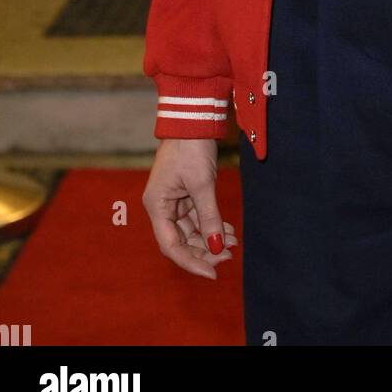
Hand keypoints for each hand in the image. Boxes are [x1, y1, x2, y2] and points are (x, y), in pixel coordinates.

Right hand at [142, 139, 237, 278]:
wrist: (193, 119)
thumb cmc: (191, 148)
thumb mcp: (203, 184)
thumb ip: (209, 217)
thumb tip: (218, 246)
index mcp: (157, 206)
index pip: (171, 246)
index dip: (191, 262)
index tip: (213, 272)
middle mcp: (162, 206)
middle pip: (181, 241)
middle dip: (205, 250)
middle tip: (230, 256)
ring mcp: (173, 200)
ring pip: (191, 230)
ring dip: (212, 238)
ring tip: (234, 242)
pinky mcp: (185, 193)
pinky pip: (198, 217)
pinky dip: (212, 224)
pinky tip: (229, 230)